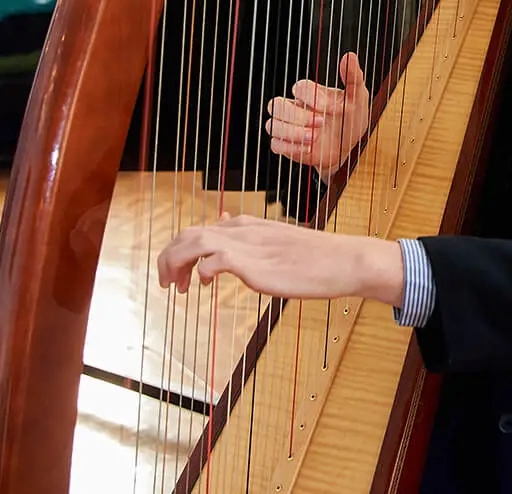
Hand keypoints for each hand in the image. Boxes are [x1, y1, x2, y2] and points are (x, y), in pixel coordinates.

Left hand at [156, 215, 404, 306]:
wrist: (343, 260)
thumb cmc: (314, 257)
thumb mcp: (275, 241)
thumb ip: (248, 236)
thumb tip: (223, 222)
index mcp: (246, 225)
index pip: (197, 229)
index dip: (179, 252)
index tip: (179, 276)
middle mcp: (243, 230)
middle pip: (188, 234)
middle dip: (169, 258)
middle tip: (168, 285)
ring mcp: (249, 245)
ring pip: (194, 242)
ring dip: (176, 263)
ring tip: (175, 288)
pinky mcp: (255, 263)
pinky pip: (214, 260)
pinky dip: (202, 271)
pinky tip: (204, 286)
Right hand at [266, 52, 371, 176]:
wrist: (349, 147)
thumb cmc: (351, 119)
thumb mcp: (357, 97)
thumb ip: (353, 77)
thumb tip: (350, 56)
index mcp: (310, 93)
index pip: (299, 87)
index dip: (313, 97)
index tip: (335, 109)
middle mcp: (295, 108)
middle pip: (276, 104)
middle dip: (297, 115)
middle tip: (321, 123)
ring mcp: (288, 127)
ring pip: (272, 125)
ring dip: (292, 132)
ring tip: (315, 138)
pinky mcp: (287, 146)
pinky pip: (276, 145)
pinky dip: (290, 147)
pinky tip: (309, 149)